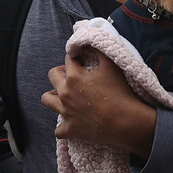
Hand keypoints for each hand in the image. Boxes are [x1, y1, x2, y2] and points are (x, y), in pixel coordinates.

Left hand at [41, 48, 156, 158]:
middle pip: (52, 76)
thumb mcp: (111, 66)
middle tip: (73, 77)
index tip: (81, 61)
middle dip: (61, 73)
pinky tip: (72, 122)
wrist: (125, 121)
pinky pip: (58, 130)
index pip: (68, 59)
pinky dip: (64, 126)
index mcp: (74, 76)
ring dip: (53, 96)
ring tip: (64, 97)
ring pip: (46, 100)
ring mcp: (65, 112)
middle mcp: (65, 93)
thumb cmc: (120, 93)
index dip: (75, 58)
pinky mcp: (69, 129)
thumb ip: (98, 51)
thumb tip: (89, 42)